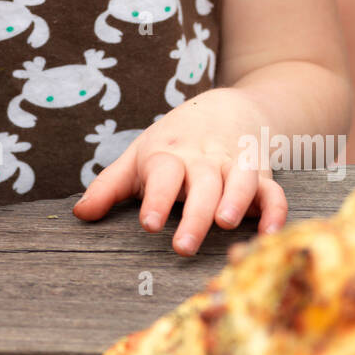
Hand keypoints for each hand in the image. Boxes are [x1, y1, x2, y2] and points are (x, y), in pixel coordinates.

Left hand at [72, 90, 287, 255]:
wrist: (224, 108)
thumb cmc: (172, 142)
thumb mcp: (137, 157)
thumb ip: (108, 187)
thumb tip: (79, 215)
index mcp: (169, 156)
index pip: (162, 174)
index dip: (156, 198)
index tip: (148, 224)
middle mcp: (203, 160)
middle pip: (201, 183)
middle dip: (194, 214)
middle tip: (183, 246)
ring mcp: (233, 165)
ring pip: (239, 181)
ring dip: (236, 200)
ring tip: (226, 224)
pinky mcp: (260, 174)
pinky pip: (272, 190)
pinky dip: (275, 210)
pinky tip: (270, 233)